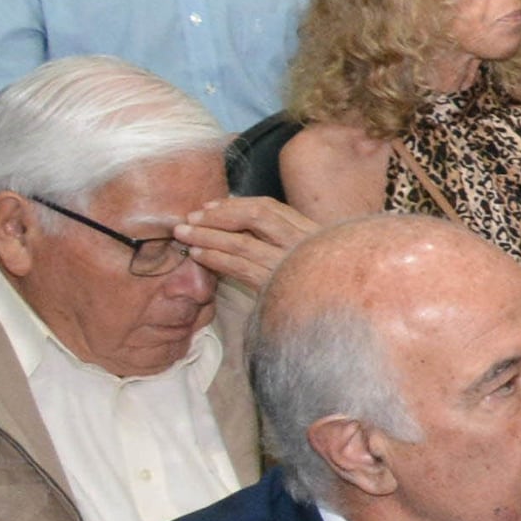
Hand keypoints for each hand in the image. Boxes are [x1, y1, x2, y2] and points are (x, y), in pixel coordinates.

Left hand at [176, 193, 314, 294]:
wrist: (336, 316)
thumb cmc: (316, 282)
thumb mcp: (307, 250)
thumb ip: (281, 233)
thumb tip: (231, 213)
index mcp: (310, 230)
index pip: (268, 207)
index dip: (234, 204)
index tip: (209, 206)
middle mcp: (302, 244)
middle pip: (255, 217)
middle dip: (217, 216)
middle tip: (190, 218)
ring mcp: (290, 265)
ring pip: (241, 243)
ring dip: (208, 236)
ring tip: (184, 235)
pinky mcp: (276, 287)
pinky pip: (239, 268)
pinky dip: (215, 259)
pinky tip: (199, 255)